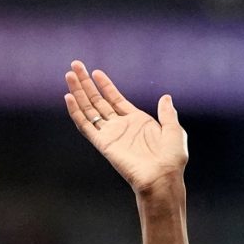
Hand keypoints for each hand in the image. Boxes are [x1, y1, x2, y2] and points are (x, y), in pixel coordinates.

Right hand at [63, 61, 187, 195]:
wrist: (162, 177)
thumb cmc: (171, 159)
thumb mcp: (174, 130)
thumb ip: (168, 114)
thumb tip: (166, 97)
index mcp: (137, 121)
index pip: (115, 99)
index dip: (105, 85)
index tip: (95, 72)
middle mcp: (121, 126)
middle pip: (98, 101)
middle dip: (86, 83)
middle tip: (75, 65)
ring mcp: (111, 134)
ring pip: (89, 110)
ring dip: (78, 93)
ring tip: (69, 75)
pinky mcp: (103, 143)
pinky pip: (86, 126)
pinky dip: (76, 112)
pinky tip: (69, 98)